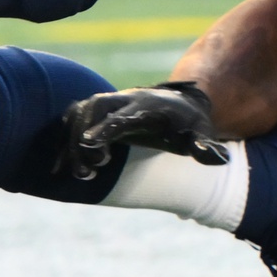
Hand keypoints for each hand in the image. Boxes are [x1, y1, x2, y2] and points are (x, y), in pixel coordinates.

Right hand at [55, 81, 221, 187]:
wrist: (178, 104)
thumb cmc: (189, 123)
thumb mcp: (200, 133)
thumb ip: (205, 146)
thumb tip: (219, 158)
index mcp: (145, 106)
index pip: (121, 115)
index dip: (105, 130)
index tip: (92, 147)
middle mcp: (121, 100)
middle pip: (93, 111)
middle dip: (84, 139)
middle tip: (88, 173)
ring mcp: (106, 105)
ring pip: (78, 115)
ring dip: (71, 144)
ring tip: (81, 176)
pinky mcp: (96, 114)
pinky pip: (71, 122)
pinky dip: (62, 142)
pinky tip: (57, 168)